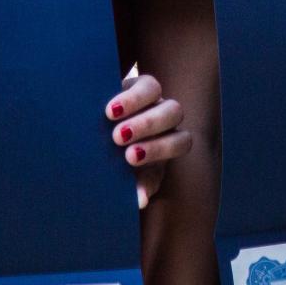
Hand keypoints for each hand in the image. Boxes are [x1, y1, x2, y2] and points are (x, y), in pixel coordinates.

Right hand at [107, 71, 189, 208]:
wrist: (104, 141)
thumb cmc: (122, 164)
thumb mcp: (131, 178)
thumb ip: (138, 187)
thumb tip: (140, 201)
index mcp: (171, 140)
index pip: (181, 141)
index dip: (161, 148)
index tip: (131, 158)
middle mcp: (166, 116)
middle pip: (173, 112)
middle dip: (147, 125)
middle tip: (119, 138)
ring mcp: (153, 98)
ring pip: (157, 91)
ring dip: (135, 104)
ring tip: (110, 117)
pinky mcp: (135, 84)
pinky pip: (142, 83)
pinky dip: (126, 95)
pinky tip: (107, 108)